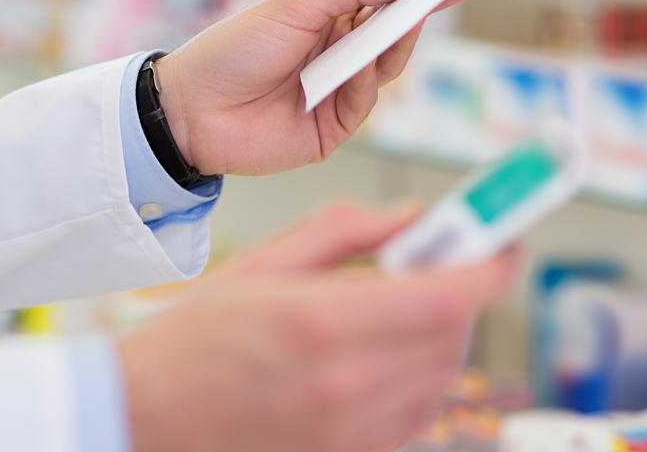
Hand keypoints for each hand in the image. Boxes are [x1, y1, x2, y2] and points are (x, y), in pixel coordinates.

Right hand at [119, 200, 517, 451]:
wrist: (145, 417)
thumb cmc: (192, 340)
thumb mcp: (261, 264)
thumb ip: (345, 232)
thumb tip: (414, 216)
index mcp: (320, 322)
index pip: (448, 295)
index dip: (490, 265)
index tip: (501, 240)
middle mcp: (344, 385)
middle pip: (454, 334)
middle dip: (462, 290)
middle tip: (443, 261)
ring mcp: (349, 432)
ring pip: (441, 374)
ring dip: (441, 332)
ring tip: (398, 305)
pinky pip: (416, 412)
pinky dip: (418, 374)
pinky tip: (381, 352)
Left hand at [156, 0, 474, 175]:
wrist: (193, 109)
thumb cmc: (232, 52)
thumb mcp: (295, 4)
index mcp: (325, 20)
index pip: (383, 1)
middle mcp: (335, 56)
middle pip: (393, 35)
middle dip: (417, 14)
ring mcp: (335, 94)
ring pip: (386, 69)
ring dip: (391, 47)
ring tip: (396, 26)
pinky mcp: (332, 130)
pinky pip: (365, 104)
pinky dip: (365, 84)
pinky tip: (355, 72)